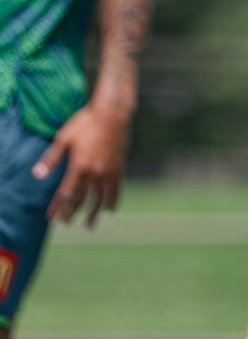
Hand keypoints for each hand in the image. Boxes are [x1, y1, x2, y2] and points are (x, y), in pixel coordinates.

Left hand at [32, 103, 131, 226]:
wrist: (113, 113)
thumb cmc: (86, 123)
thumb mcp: (64, 138)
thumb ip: (52, 159)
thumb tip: (37, 175)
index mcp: (79, 167)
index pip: (65, 193)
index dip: (58, 207)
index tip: (52, 217)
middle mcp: (94, 173)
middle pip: (82, 199)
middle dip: (73, 212)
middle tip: (67, 223)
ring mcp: (108, 172)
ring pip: (100, 199)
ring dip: (94, 213)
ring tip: (90, 225)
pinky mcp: (119, 168)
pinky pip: (116, 190)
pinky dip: (113, 201)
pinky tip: (110, 210)